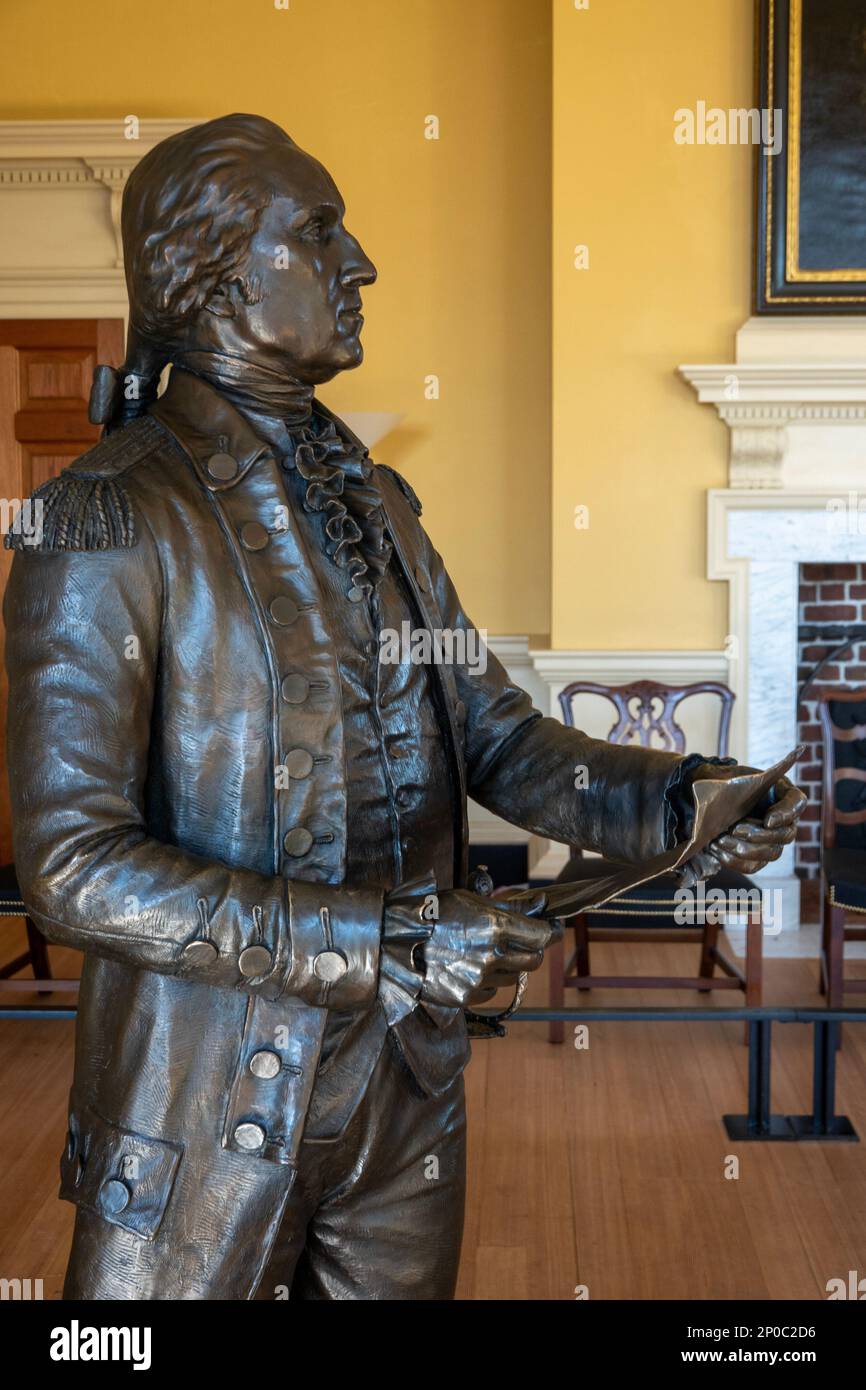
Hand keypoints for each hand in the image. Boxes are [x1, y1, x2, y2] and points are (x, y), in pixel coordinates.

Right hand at [419, 888, 551, 1009]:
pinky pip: (491, 991)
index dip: (550, 932)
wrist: (395, 942)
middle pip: (534, 960)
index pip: (541, 936)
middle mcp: (492, 956)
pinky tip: (470, 968)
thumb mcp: (472, 900)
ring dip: (508, 966)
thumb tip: (542, 903)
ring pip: (513, 977)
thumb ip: (510, 906)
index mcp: (495, 927)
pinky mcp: (467, 997)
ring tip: (486, 953)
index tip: (551, 929)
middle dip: (532, 950)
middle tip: (522, 941)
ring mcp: (479, 979)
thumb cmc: (434, 914)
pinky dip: (488, 981)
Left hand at [676, 769, 805, 885]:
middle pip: (786, 834)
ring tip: (720, 840)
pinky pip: (753, 865)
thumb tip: (723, 790)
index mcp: (784, 794)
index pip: (796, 803)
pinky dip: (734, 861)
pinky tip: (716, 850)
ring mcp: (775, 841)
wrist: (711, 800)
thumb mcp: (731, 774)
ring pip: (771, 853)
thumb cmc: (725, 782)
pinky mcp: (759, 856)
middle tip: (734, 830)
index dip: (785, 814)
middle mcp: (785, 820)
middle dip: (759, 835)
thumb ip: (736, 780)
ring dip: (745, 850)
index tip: (768, 821)